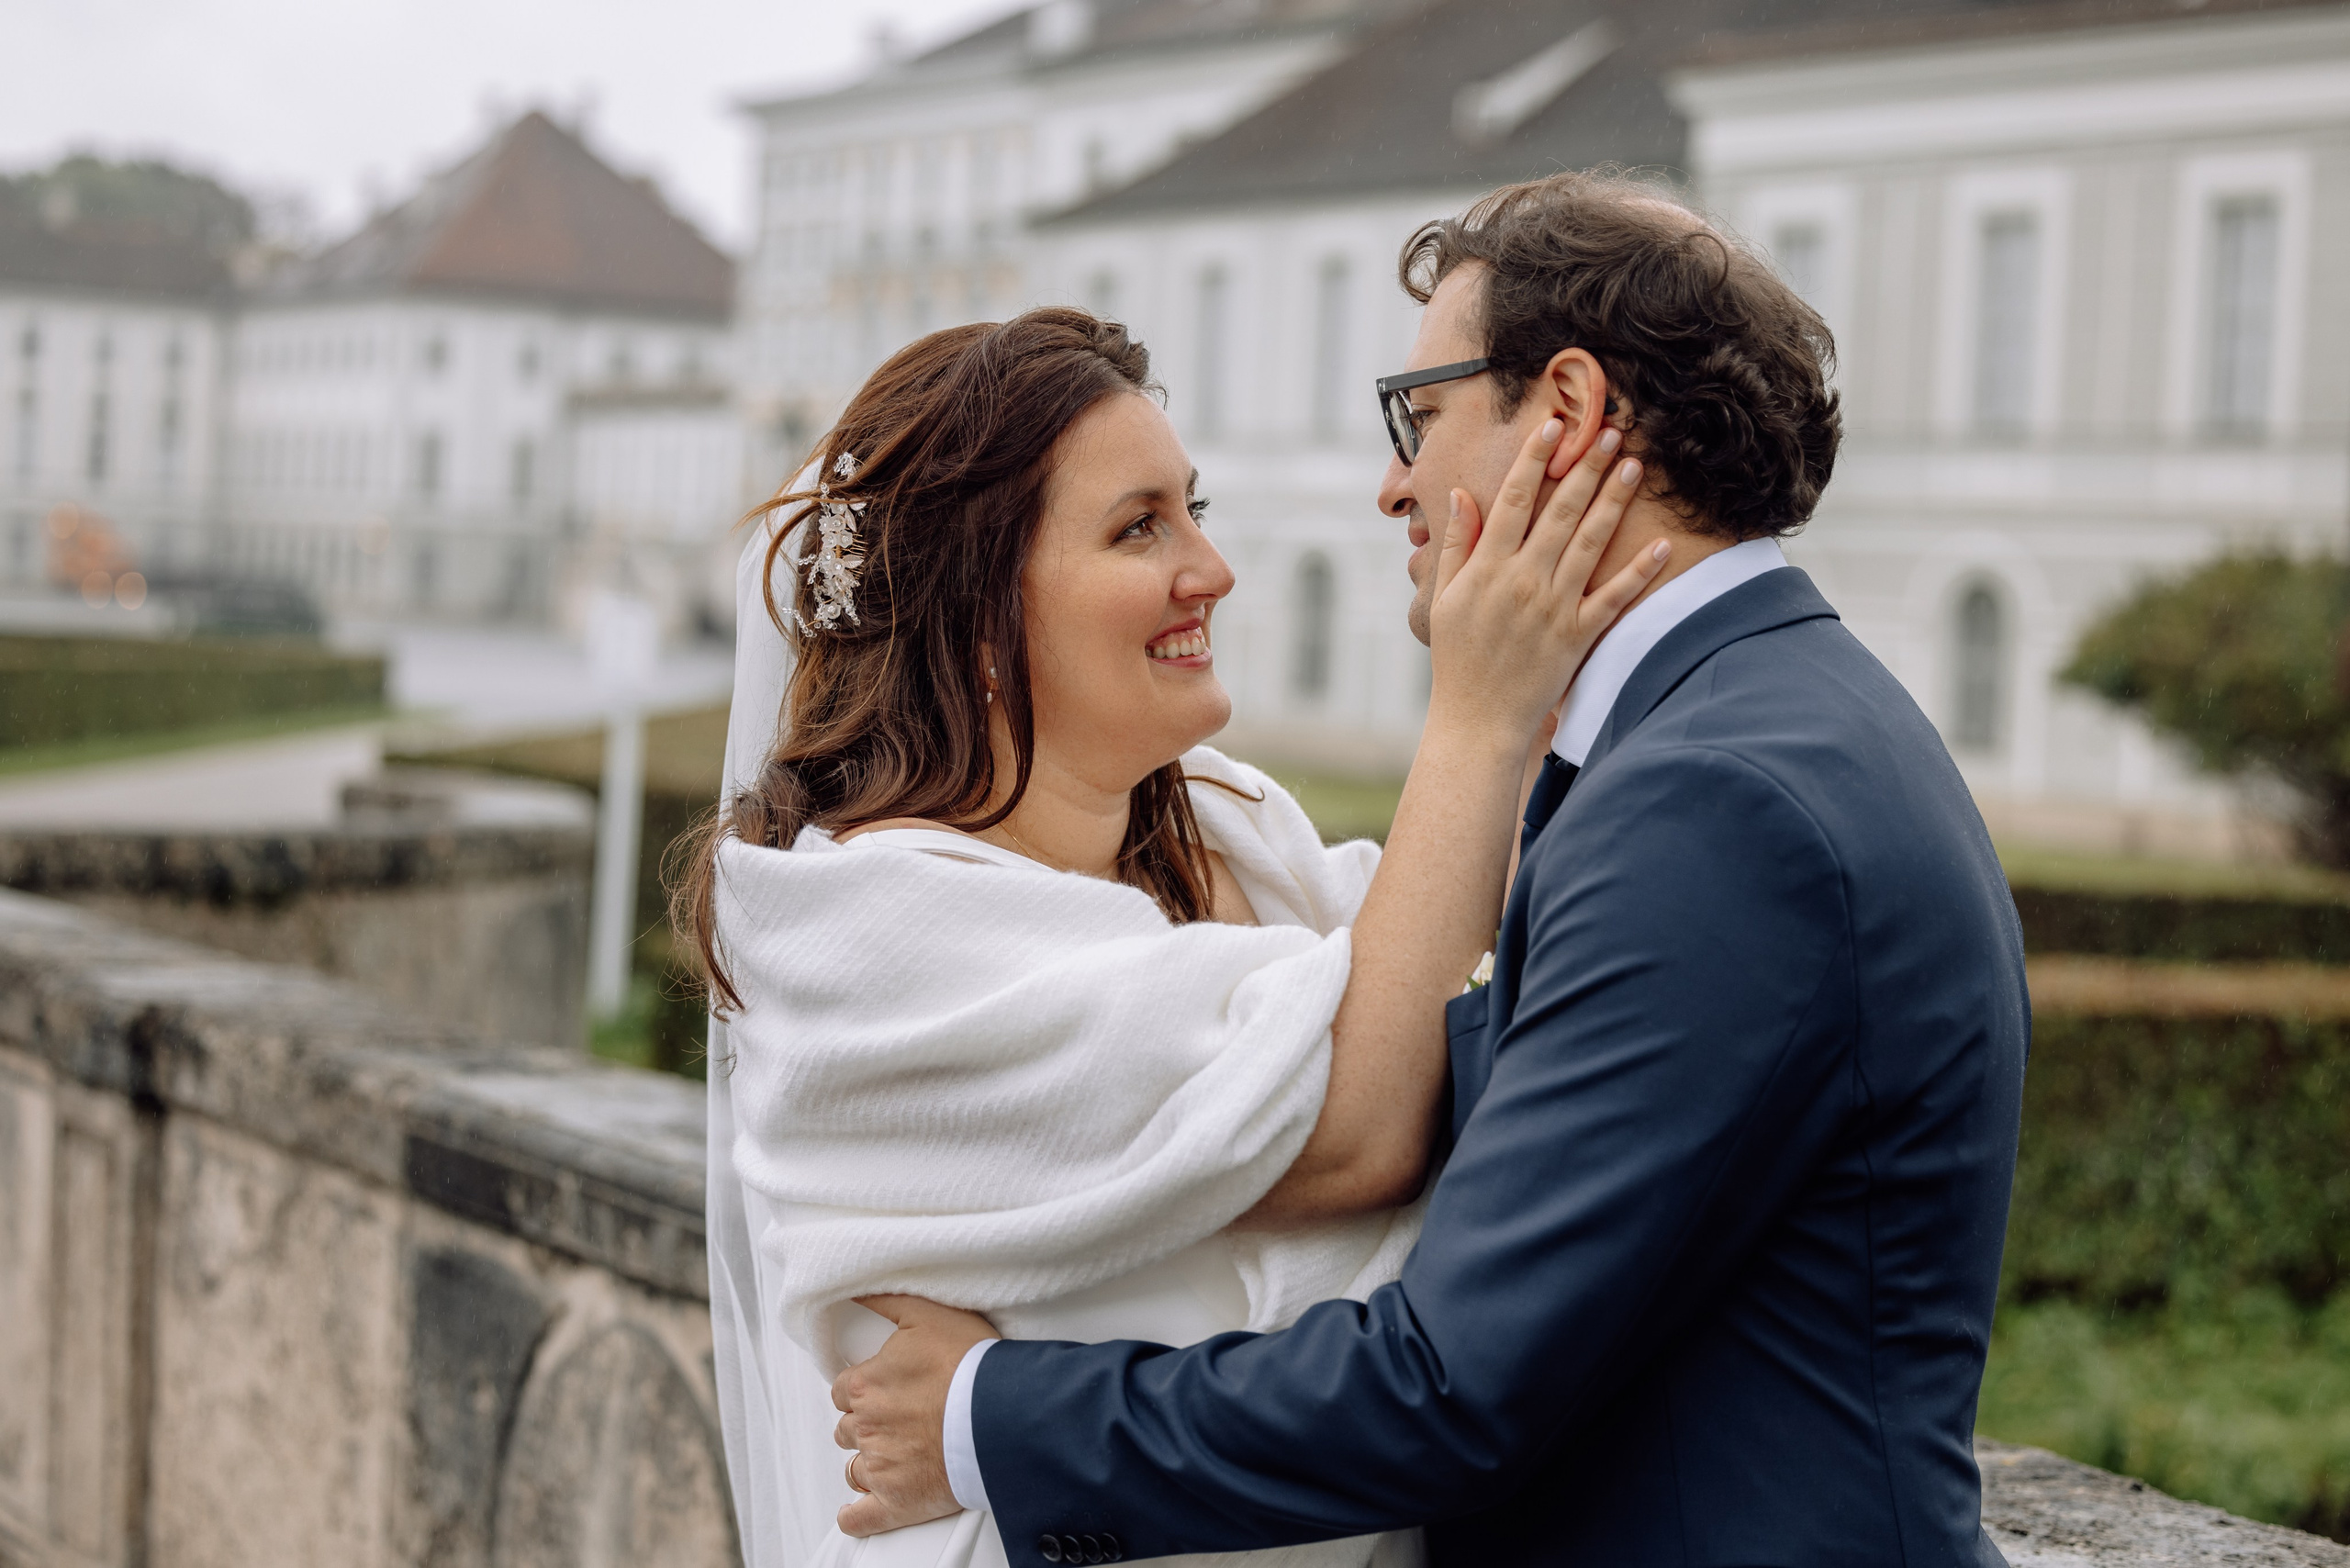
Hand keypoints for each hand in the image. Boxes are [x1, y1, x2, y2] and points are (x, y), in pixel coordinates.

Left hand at [831, 1295, 997, 1536]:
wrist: (1006, 1414)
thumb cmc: (973, 1365)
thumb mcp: (928, 1314)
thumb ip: (885, 1299)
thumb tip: (853, 1289)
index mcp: (865, 1385)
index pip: (844, 1389)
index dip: (864, 1388)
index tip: (884, 1388)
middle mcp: (866, 1427)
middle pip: (850, 1427)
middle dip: (869, 1422)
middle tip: (900, 1416)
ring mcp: (880, 1467)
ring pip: (855, 1466)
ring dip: (870, 1460)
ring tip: (899, 1452)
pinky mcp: (898, 1502)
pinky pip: (861, 1517)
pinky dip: (858, 1516)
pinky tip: (859, 1510)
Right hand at [1427, 420, 1668, 743]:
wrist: (1478, 719)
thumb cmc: (1458, 658)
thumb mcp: (1444, 599)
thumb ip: (1457, 545)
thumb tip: (1462, 493)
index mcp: (1488, 568)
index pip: (1513, 500)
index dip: (1534, 460)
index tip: (1553, 426)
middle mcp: (1524, 581)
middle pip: (1560, 511)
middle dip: (1586, 467)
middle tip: (1612, 431)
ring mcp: (1554, 608)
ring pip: (1591, 543)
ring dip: (1614, 501)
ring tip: (1635, 465)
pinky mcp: (1578, 635)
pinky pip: (1615, 598)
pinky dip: (1639, 572)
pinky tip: (1662, 545)